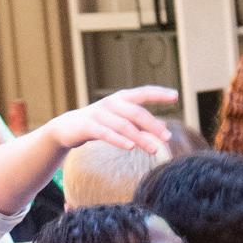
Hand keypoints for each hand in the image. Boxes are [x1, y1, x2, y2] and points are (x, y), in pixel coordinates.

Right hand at [46, 87, 177, 155]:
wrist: (66, 128)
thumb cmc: (98, 123)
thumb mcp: (118, 120)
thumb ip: (138, 123)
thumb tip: (163, 129)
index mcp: (121, 98)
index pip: (143, 93)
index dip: (159, 94)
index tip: (176, 97)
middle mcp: (111, 103)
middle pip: (136, 113)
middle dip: (153, 125)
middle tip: (166, 137)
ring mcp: (98, 114)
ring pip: (124, 126)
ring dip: (140, 138)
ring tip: (154, 150)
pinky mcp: (88, 126)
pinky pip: (106, 134)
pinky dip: (119, 140)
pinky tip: (130, 147)